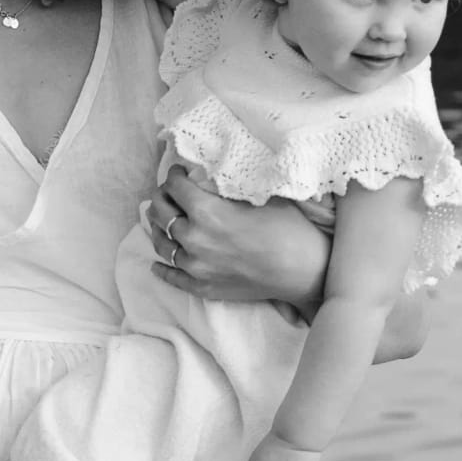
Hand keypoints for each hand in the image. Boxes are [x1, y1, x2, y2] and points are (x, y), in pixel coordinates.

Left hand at [149, 163, 333, 312]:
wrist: (304, 269)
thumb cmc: (288, 227)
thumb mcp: (257, 195)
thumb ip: (226, 188)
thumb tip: (209, 177)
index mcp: (206, 211)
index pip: (174, 186)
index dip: (175, 175)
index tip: (179, 172)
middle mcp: (193, 238)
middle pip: (161, 213)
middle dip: (162, 198)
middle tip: (168, 194)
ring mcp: (195, 266)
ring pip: (161, 244)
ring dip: (157, 229)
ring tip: (160, 221)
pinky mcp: (203, 287)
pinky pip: (172, 277)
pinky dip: (162, 269)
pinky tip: (157, 264)